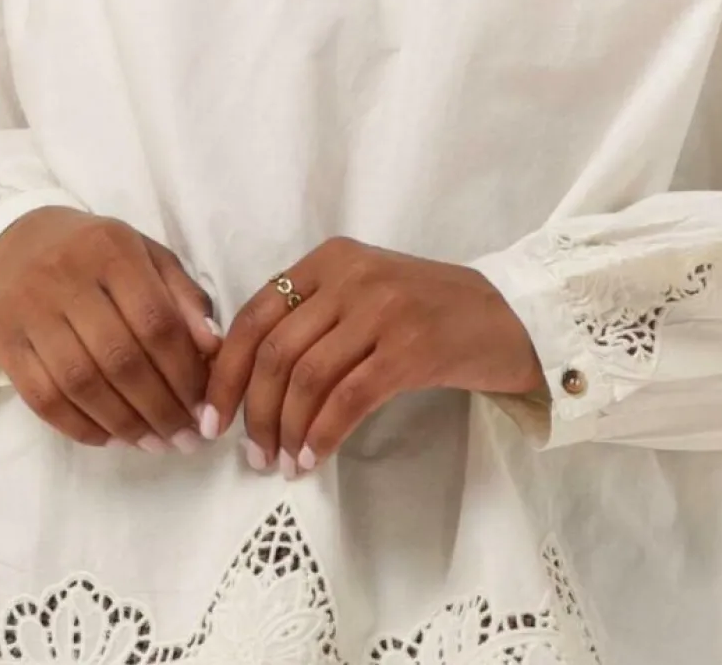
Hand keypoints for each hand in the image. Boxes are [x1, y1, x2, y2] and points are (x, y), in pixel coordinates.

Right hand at [0, 207, 221, 452]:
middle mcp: (67, 278)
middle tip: (185, 438)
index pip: (156, 320)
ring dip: (123, 424)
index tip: (205, 405)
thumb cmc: (96, 252)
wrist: (14, 242)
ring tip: (154, 444)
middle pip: (120, 358)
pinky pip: (42, 398)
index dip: (184, 371)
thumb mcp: (146, 256)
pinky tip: (110, 438)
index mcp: (113, 251)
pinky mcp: (3, 343)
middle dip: (160, 408)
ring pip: (81, 384)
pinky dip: (79, 426)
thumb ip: (182, 297)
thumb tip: (214, 348)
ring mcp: (29, 312)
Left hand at [203, 238, 543, 475]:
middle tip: (250, 454)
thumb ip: (312, 317)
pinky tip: (313, 459)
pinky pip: (347, 399)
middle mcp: (352, 275)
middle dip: (252, 410)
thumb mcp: (363, 293)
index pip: (255, 313)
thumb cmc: (427, 311)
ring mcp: (383, 309)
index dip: (225, 370)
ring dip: (285, 429)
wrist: (508, 316)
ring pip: (305, 377)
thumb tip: (242, 379)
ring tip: (281, 463)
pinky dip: (322, 435)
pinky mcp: (411, 348)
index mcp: (330, 258)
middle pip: (274, 349)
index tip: (213, 417)